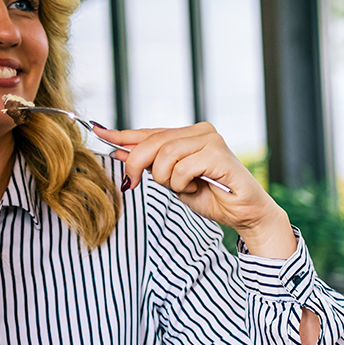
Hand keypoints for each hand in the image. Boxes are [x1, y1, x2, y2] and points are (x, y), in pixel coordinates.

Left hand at [97, 122, 296, 258]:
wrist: (245, 214)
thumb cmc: (213, 197)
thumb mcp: (172, 180)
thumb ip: (150, 164)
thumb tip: (118, 151)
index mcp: (190, 134)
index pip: (150, 132)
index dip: (122, 135)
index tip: (98, 132)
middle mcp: (201, 131)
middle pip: (152, 142)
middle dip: (138, 165)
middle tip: (134, 183)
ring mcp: (212, 140)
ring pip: (165, 155)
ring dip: (166, 179)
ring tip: (184, 188)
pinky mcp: (218, 154)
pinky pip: (182, 168)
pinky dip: (182, 184)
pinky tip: (196, 188)